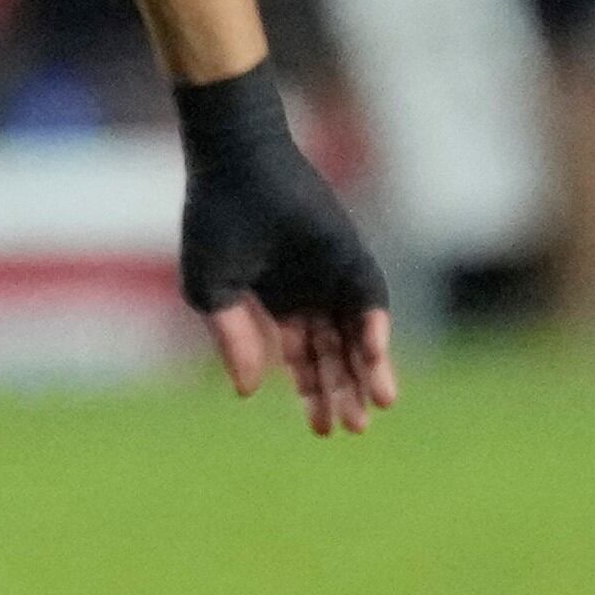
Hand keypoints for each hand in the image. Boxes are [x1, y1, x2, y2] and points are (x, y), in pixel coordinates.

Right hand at [176, 67, 399, 437]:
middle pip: (336, 351)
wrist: (234, 163)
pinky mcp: (349, 249)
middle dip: (344, 388)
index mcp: (279, 299)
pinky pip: (369, 293)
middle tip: (355, 428)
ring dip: (370, 365)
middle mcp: (312, 288)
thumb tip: (250, 393)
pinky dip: (374, 324)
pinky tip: (374, 355)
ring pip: (359, 329)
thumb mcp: (214, 292)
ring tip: (380, 403)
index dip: (312, 392)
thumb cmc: (215, 221)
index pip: (304, 356)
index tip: (322, 430)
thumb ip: (234, 342)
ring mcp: (333, 269)